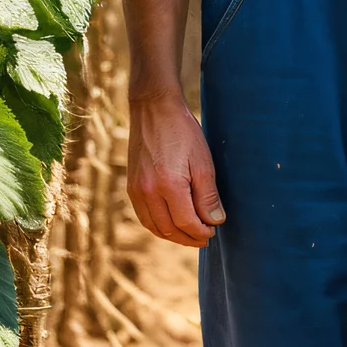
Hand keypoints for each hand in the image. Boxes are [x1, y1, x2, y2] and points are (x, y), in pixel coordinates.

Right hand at [127, 87, 224, 248]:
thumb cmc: (183, 132)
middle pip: (169, 229)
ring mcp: (135, 189)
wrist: (154, 108)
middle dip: (188, 238)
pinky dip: (158, 225)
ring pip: (154, 226)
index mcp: (168, 185)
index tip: (213, 231)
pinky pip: (143, 216)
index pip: (186, 222)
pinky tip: (171, 224)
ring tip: (190, 235)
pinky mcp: (131, 185)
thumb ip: (208, 196)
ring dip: (173, 236)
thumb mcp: (203, 162)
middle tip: (205, 238)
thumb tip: (215, 221)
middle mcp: (147, 191)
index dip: (201, 232)